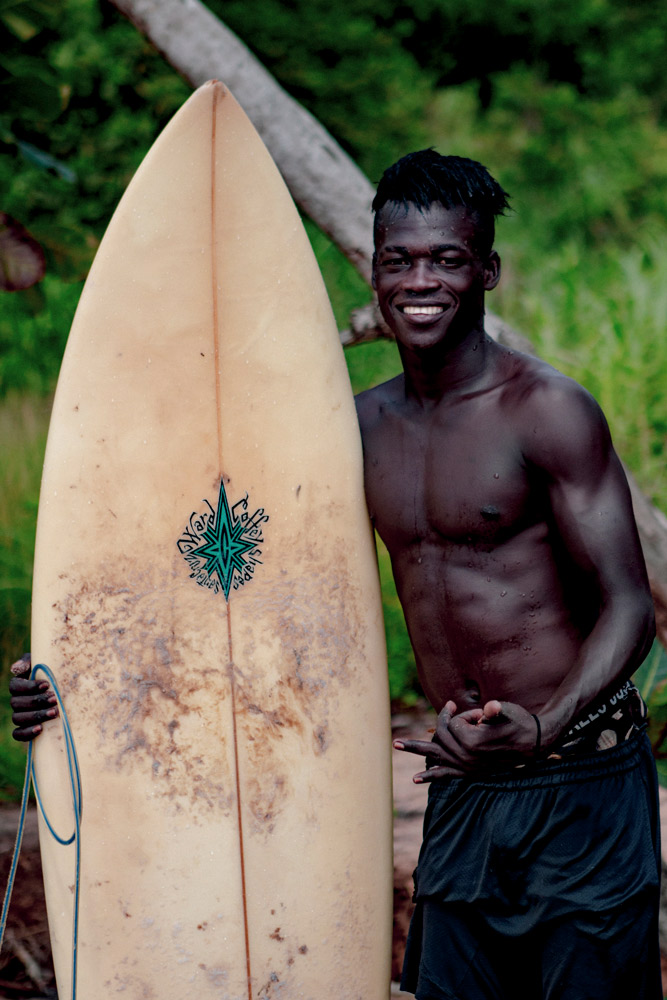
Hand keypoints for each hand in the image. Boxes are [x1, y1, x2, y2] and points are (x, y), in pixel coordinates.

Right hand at [9, 654, 58, 741]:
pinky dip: (27, 732)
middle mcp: (16, 701)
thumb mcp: (43, 663)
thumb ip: (29, 661)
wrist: (64, 691)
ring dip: (36, 716)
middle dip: (37, 701)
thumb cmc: (52, 674)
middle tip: (55, 698)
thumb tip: (17, 669)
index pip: (15, 687)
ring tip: (55, 712)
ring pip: (18, 718)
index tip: (47, 685)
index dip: (29, 687)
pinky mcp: (25, 729)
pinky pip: (18, 734)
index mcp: (18, 685)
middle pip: (17, 703)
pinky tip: (40, 729)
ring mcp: (20, 715)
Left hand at [393, 700, 539, 781]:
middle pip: (440, 738)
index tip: (479, 713)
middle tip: (421, 727)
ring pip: (436, 757)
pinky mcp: (470, 772)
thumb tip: (489, 708)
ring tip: (397, 745)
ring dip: (416, 751)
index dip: (464, 714)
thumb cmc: (519, 722)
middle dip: (440, 726)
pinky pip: (447, 775)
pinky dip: (431, 776)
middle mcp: (466, 757)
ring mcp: (467, 766)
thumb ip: (495, 710)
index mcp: (472, 743)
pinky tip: (416, 779)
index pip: (453, 723)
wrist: (534, 743)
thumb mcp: (507, 711)